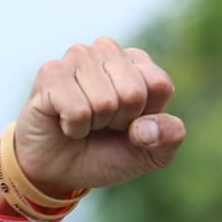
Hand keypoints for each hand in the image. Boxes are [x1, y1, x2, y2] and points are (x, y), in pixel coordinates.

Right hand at [11, 39, 185, 194]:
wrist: (61, 170)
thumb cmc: (107, 153)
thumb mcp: (152, 153)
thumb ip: (169, 137)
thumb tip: (148, 127)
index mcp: (138, 63)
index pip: (159, 84)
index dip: (146, 117)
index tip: (130, 124)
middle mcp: (107, 51)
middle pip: (133, 92)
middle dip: (120, 121)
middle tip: (104, 124)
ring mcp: (77, 57)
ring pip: (105, 101)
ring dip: (95, 124)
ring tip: (84, 121)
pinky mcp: (51, 73)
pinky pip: (78, 110)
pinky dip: (74, 128)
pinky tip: (65, 122)